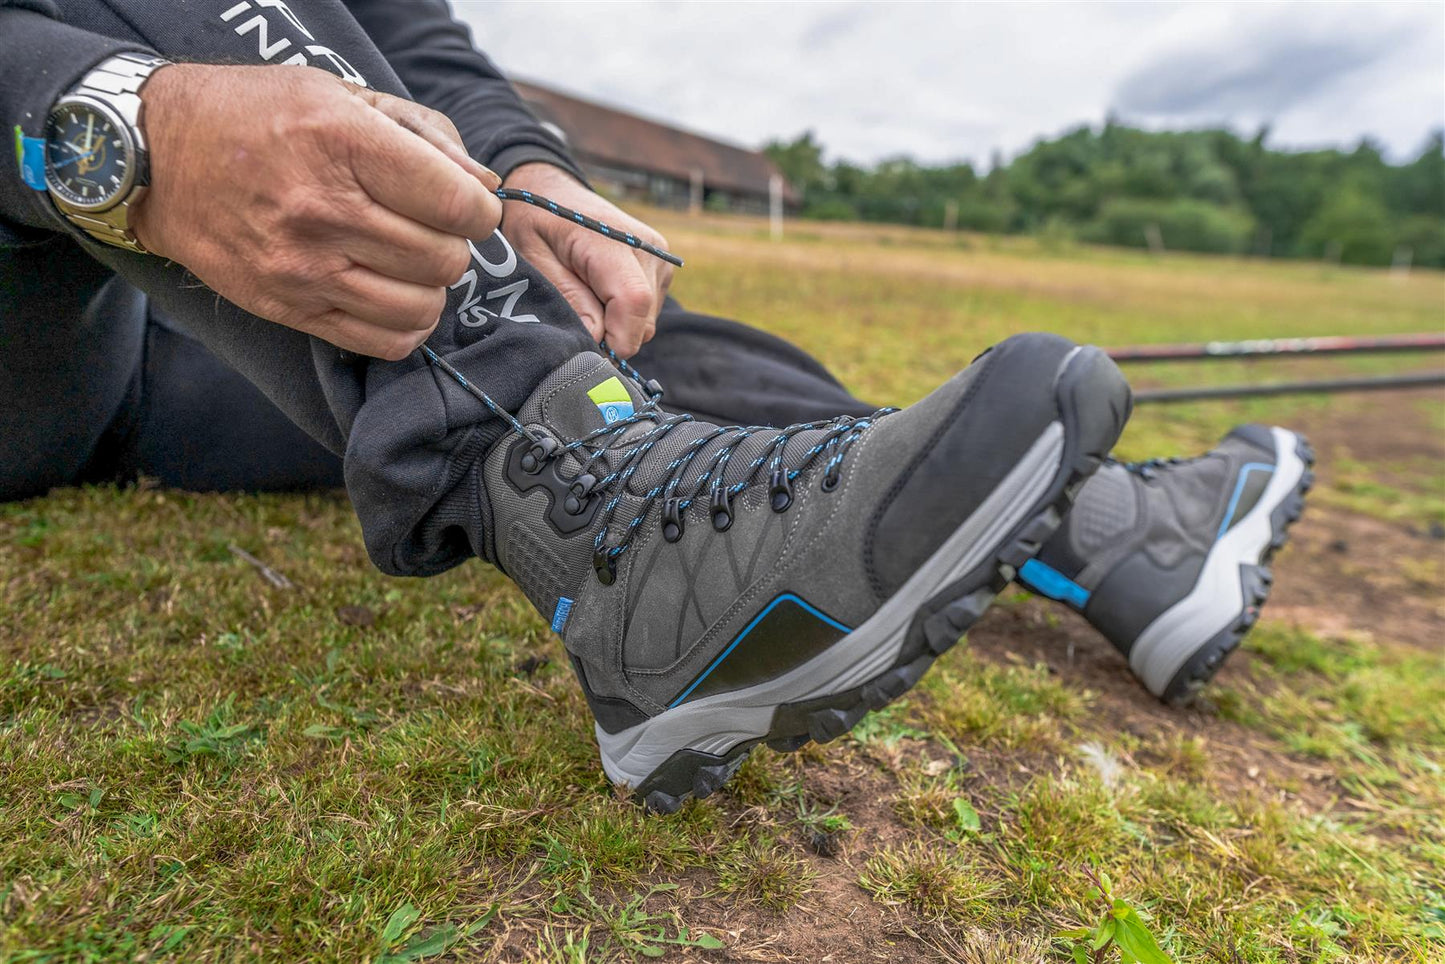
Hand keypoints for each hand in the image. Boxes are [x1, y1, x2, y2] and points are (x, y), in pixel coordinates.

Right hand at [131, 64, 502, 359]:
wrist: (158, 157)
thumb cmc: (258, 116)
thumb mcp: (341, 95)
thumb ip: (425, 135)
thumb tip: (484, 186)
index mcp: (341, 142)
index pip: (455, 202)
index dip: (478, 209)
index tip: (467, 204)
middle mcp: (321, 209)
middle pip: (444, 259)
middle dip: (453, 245)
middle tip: (430, 230)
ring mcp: (302, 266)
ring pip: (421, 306)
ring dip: (431, 288)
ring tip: (409, 262)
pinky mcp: (289, 307)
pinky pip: (384, 342)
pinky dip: (405, 325)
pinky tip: (392, 295)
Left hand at [500, 163, 671, 356]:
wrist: (554, 191)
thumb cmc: (536, 220)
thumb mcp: (533, 256)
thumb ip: (567, 295)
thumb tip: (596, 337)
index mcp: (612, 241)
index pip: (633, 301)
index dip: (616, 339)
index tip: (588, 349)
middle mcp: (648, 249)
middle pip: (641, 321)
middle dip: (610, 336)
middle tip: (576, 318)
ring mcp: (660, 258)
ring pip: (645, 322)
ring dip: (616, 325)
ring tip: (585, 297)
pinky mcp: (662, 268)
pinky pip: (647, 312)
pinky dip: (623, 314)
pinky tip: (599, 292)